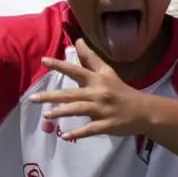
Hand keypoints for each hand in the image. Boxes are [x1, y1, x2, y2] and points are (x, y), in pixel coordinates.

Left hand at [34, 36, 168, 143]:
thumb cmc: (121, 90)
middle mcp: (99, 93)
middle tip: (32, 98)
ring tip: (46, 115)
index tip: (43, 60)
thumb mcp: (107, 72)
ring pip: (79, 110)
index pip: (76, 70)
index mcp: (98, 80)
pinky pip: (90, 129)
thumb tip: (77, 40)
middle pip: (72, 94)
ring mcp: (103, 110)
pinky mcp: (108, 125)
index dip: (60, 65)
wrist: (145, 111)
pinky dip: (78, 133)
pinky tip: (64, 135)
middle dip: (51, 96)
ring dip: (61, 112)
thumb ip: (90, 58)